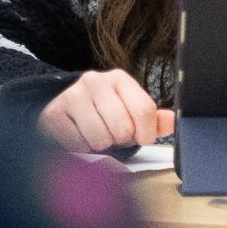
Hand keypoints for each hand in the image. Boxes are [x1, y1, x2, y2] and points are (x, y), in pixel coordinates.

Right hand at [42, 70, 173, 152]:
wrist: (62, 110)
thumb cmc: (101, 113)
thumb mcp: (129, 111)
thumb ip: (152, 119)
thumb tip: (172, 121)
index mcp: (119, 79)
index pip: (145, 110)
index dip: (146, 134)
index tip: (140, 137)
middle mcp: (95, 81)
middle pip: (123, 128)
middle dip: (119, 139)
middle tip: (111, 133)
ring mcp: (73, 96)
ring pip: (101, 139)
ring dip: (100, 145)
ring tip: (94, 134)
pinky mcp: (54, 113)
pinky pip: (78, 145)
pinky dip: (80, 148)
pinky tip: (78, 136)